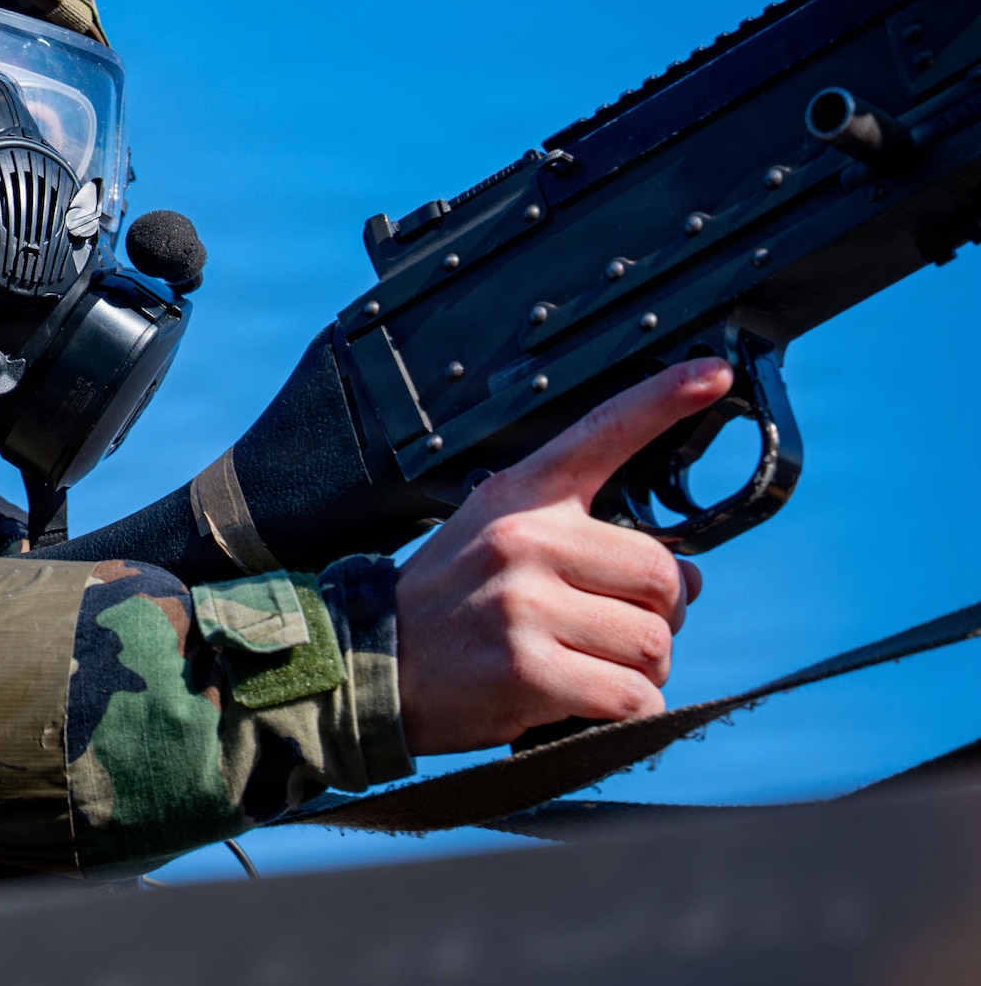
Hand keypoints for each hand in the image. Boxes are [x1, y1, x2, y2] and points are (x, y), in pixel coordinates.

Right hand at [395, 358, 733, 755]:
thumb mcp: (490, 534)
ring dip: (641, 671)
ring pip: (655, 643)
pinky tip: (583, 703)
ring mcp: (524, 605)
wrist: (371, 665)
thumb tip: (687, 577)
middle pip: (664, 575)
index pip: (602, 433)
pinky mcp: (526, 670)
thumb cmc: (447, 605)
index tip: (714, 373)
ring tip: (587, 667)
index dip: (664, 400)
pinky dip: (626, 713)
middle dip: (659, 616)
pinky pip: (632, 698)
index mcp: (520, 496)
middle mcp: (525, 539)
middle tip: (611, 631)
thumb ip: (579, 539)